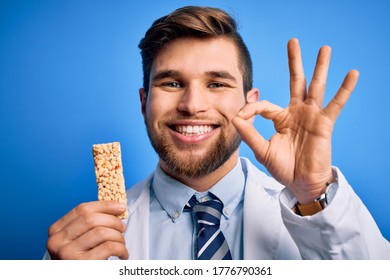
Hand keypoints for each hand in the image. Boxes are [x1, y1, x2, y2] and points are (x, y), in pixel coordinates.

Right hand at [46, 201, 127, 259]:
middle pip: (91, 219)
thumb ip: (90, 225)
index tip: (120, 207)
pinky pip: (108, 247)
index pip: (82, 209)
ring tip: (122, 244)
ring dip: (118, 236)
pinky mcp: (81, 264)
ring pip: (101, 232)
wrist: (77, 279)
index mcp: (56, 230)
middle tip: (123, 228)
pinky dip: (121, 249)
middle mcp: (57, 241)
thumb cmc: (82, 261)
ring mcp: (67, 253)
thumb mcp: (79, 241)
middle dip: (113, 221)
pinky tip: (122, 255)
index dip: (104, 206)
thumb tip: (116, 208)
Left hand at [232, 38, 358, 203]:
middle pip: (295, 82)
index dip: (250, 110)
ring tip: (325, 48)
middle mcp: (296, 113)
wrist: (301, 183)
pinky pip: (335, 104)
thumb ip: (250, 134)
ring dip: (320, 67)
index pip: (263, 106)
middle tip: (293, 41)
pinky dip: (344, 90)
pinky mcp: (324, 124)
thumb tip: (234, 117)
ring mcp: (311, 116)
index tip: (240, 118)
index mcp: (280, 119)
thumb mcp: (262, 150)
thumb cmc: (283, 168)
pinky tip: (351, 73)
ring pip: (316, 87)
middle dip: (294, 62)